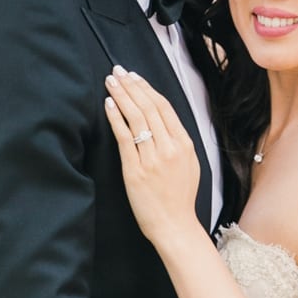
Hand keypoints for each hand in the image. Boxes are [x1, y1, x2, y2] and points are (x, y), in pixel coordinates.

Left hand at [102, 66, 198, 242]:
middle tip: (118, 71)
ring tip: (111, 81)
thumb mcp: (189, 164)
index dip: (147, 88)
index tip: (135, 76)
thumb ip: (177, 141)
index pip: (164, 107)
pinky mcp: (135, 170)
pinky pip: (124, 138)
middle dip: (132, 86)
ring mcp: (151, 159)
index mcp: (184, 144)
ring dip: (121, 96)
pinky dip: (116, 118)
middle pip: (148, 107)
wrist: (175, 225)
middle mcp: (169, 148)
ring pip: (136, 118)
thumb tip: (162, 120)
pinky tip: (108, 104)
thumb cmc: (179, 197)